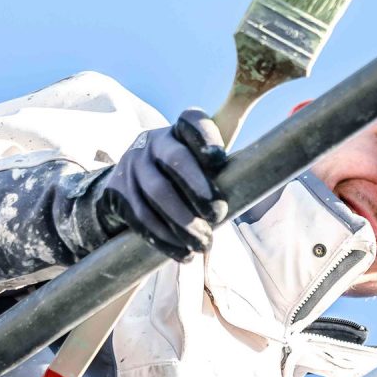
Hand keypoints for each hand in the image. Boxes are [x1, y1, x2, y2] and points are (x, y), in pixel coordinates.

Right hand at [97, 109, 227, 260]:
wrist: (127, 186)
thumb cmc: (180, 177)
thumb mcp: (200, 164)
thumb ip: (227, 168)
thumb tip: (260, 183)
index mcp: (179, 130)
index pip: (192, 122)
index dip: (206, 138)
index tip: (219, 160)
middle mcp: (153, 141)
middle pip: (175, 158)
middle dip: (198, 188)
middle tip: (219, 215)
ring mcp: (131, 164)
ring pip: (157, 193)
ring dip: (183, 222)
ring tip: (203, 243)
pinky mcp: (117, 191)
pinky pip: (141, 217)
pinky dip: (164, 238)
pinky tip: (182, 253)